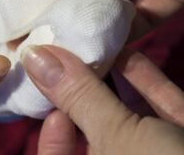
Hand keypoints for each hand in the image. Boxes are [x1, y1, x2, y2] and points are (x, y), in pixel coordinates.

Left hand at [21, 45, 183, 154]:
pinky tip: (128, 54)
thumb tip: (33, 58)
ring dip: (112, 84)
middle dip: (82, 100)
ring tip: (93, 51)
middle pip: (95, 136)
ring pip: (128, 120)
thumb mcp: (119, 138)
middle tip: (67, 65)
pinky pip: (162, 112)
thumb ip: (77, 98)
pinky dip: (146, 83)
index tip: (52, 109)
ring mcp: (160, 154)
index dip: (51, 142)